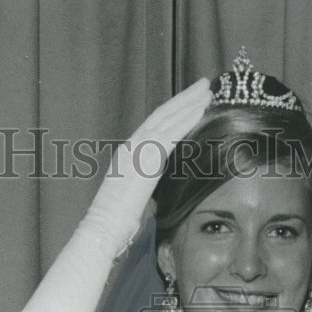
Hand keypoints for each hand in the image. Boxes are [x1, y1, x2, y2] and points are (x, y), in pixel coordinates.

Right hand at [83, 78, 211, 248]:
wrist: (103, 227)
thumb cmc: (117, 220)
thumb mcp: (133, 195)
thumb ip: (147, 181)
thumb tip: (160, 183)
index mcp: (128, 152)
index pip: (154, 124)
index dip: (174, 109)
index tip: (192, 99)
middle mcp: (132, 145)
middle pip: (162, 113)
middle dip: (185, 97)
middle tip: (205, 84)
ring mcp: (137, 150)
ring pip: (167, 118)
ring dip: (189, 103)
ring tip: (208, 91)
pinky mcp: (145, 160)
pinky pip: (170, 134)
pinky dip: (187, 120)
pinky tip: (202, 111)